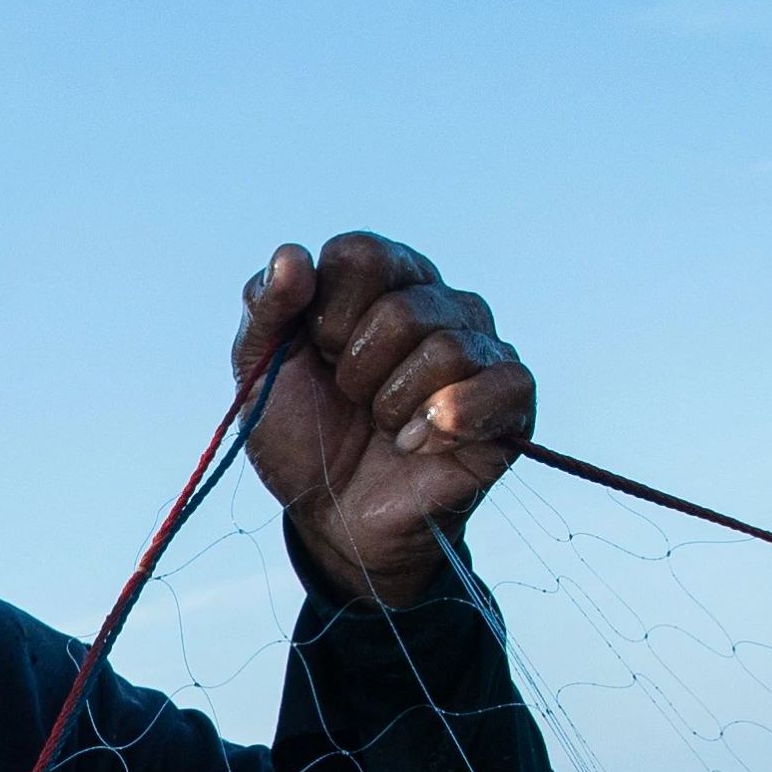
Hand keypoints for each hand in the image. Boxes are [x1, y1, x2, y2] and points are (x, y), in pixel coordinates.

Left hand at [231, 231, 534, 607]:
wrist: (332, 517)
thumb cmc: (303, 437)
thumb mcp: (260, 372)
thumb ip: (264, 309)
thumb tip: (292, 255)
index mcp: (379, 283)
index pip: (362, 254)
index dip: (329, 312)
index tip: (318, 353)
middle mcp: (437, 303)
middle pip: (404, 307)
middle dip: (358, 369)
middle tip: (352, 399)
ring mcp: (479, 348)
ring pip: (448, 348)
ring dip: (393, 404)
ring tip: (383, 426)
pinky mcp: (510, 399)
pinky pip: (503, 384)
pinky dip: (446, 422)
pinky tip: (416, 444)